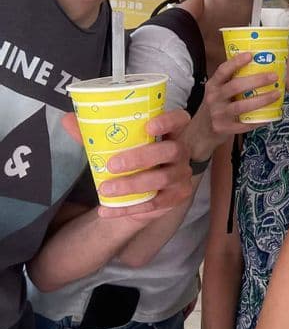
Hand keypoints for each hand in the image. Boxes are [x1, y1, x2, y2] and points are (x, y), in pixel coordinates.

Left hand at [62, 109, 194, 218]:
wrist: (139, 195)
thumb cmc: (130, 161)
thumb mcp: (115, 146)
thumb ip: (95, 134)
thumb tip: (67, 119)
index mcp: (170, 133)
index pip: (180, 120)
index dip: (169, 121)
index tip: (148, 126)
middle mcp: (181, 153)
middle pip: (172, 150)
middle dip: (142, 157)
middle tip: (113, 164)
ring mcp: (181, 176)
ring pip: (162, 178)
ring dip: (132, 184)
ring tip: (105, 189)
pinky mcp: (176, 197)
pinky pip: (155, 203)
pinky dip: (129, 207)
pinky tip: (107, 209)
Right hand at [204, 52, 280, 136]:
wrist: (202, 130)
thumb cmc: (217, 104)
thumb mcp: (218, 90)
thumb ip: (232, 80)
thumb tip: (259, 63)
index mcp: (213, 85)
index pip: (222, 71)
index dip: (236, 62)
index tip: (251, 55)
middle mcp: (213, 98)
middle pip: (235, 87)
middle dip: (257, 80)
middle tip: (274, 76)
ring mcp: (218, 114)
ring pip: (241, 106)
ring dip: (262, 100)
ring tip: (277, 94)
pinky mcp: (224, 129)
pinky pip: (244, 124)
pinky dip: (259, 120)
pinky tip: (271, 116)